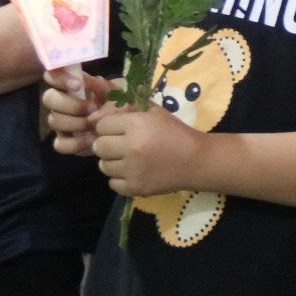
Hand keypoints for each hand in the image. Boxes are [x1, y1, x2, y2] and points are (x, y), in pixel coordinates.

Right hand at [42, 69, 115, 155]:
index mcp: (71, 84)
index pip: (52, 74)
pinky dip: (75, 143)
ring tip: (95, 125)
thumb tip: (93, 82)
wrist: (125, 127)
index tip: (79, 84)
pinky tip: (91, 139)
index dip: (59, 77)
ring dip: (75, 123)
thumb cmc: (119, 103)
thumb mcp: (117, 92)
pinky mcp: (64, 141)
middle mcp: (61, 101)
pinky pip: (59, 144)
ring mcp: (61, 122)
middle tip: (92, 108)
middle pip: (48, 98)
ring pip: (53, 120)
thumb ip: (105, 87)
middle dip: (70, 104)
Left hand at [91, 105, 205, 196]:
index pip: (101, 125)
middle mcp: (131, 147)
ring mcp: (132, 170)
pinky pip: (112, 183)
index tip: (118, 129)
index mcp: (136, 124)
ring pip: (103, 166)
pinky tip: (133, 172)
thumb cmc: (176, 132)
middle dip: (107, 144)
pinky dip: (120, 179)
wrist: (196, 161)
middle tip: (120, 145)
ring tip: (128, 159)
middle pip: (99, 146)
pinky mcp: (134, 188)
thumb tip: (101, 111)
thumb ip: (130, 107)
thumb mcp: (155, 113)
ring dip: (112, 162)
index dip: (109, 126)